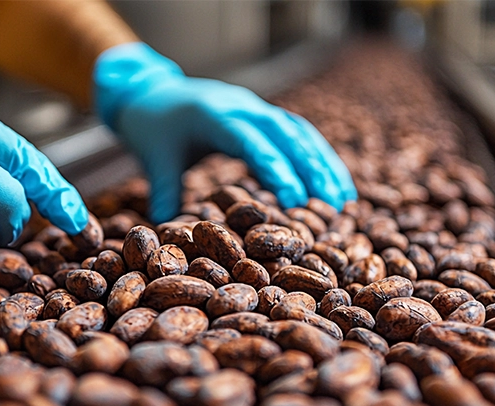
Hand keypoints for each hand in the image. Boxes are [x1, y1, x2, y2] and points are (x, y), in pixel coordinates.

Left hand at [93, 43, 356, 223]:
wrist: (152, 93)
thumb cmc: (153, 129)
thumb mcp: (154, 159)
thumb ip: (162, 190)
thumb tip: (163, 224)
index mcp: (213, 115)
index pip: (249, 140)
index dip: (273, 167)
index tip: (293, 199)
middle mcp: (241, 106)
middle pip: (284, 133)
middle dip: (310, 168)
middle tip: (330, 204)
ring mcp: (255, 108)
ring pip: (298, 132)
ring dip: (322, 163)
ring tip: (342, 198)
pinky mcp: (263, 115)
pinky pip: (297, 132)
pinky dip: (318, 156)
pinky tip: (334, 181)